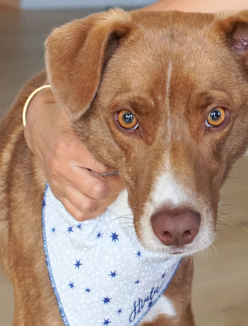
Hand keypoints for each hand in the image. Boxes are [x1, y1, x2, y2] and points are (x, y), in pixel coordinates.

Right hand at [23, 88, 124, 220]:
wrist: (38, 126)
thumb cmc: (66, 118)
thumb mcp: (81, 114)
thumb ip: (101, 120)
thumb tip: (130, 122)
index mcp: (70, 148)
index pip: (103, 166)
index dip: (120, 165)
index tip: (129, 159)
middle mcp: (62, 169)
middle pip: (97, 190)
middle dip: (117, 185)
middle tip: (125, 175)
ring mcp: (59, 183)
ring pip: (87, 205)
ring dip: (106, 200)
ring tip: (114, 187)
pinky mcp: (57, 192)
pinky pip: (76, 212)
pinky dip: (93, 210)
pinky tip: (102, 199)